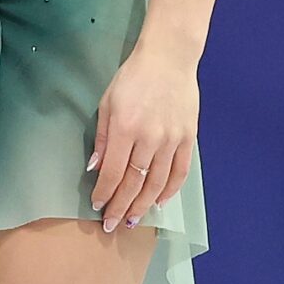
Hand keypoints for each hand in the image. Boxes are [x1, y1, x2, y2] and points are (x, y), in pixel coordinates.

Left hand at [89, 44, 197, 232]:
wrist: (169, 59)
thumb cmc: (133, 78)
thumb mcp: (107, 103)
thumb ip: (102, 137)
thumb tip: (96, 168)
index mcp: (126, 128)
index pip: (114, 172)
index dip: (105, 193)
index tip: (98, 206)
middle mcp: (150, 138)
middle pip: (135, 183)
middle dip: (121, 206)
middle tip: (112, 224)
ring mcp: (172, 139)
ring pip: (157, 183)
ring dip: (144, 205)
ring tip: (132, 220)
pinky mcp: (188, 138)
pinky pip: (180, 172)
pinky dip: (170, 190)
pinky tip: (160, 202)